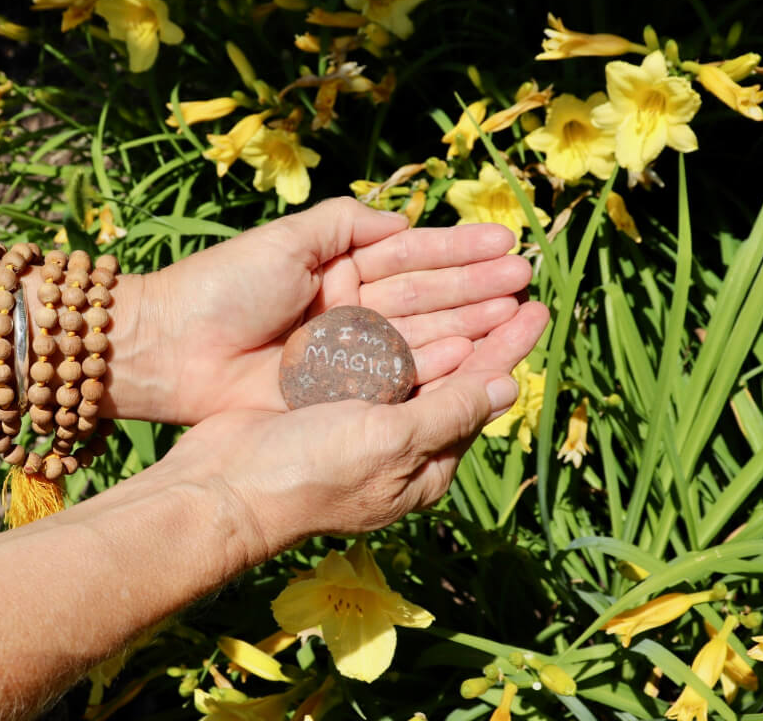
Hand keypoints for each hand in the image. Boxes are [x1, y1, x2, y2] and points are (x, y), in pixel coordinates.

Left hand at [135, 197, 533, 423]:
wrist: (171, 349)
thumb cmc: (224, 286)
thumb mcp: (287, 240)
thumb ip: (346, 223)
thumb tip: (402, 219)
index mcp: (338, 267)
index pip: (410, 254)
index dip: (457, 250)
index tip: (504, 243)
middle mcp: (349, 308)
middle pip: (424, 295)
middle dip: (475, 287)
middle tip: (526, 279)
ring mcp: (347, 352)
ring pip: (420, 334)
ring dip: (468, 323)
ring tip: (516, 313)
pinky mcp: (339, 391)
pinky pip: (396, 375)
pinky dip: (435, 364)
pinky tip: (475, 352)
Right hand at [157, 300, 548, 557]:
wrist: (225, 485)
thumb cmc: (312, 472)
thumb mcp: (391, 444)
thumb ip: (448, 412)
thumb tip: (506, 385)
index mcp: (425, 463)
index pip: (478, 397)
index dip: (509, 350)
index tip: (537, 307)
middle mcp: (398, 439)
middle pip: (452, 373)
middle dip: (483, 326)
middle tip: (512, 280)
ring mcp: (361, 419)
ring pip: (412, 358)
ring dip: (440, 316)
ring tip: (467, 277)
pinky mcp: (325, 398)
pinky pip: (369, 356)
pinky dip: (389, 324)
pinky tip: (398, 294)